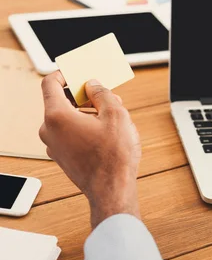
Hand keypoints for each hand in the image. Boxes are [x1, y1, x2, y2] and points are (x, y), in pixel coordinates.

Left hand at [39, 72, 141, 227]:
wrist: (112, 189)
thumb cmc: (113, 155)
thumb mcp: (115, 113)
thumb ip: (101, 92)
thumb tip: (92, 84)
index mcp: (57, 116)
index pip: (50, 83)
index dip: (64, 72)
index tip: (78, 70)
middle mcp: (49, 131)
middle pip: (62, 101)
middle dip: (84, 94)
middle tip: (106, 93)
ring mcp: (54, 146)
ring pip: (68, 118)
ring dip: (88, 110)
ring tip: (113, 114)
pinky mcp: (63, 157)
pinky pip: (70, 133)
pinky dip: (85, 126)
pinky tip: (106, 131)